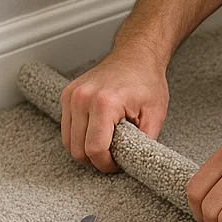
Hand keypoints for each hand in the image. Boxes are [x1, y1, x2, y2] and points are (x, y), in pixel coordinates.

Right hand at [60, 48, 169, 172]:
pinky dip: (80, 137)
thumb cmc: (147, 81)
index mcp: (104, 103)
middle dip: (96, 160)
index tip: (118, 164)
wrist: (136, 56)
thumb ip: (144, 143)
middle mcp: (82, 98)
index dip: (107, 164)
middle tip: (115, 156)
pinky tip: (98, 132)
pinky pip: (67, 129)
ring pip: (68, 142)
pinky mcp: (66, 96)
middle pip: (77, 150)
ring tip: (107, 143)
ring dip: (86, 149)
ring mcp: (71, 96)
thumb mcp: (155, 115)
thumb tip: (134, 164)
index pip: (95, 149)